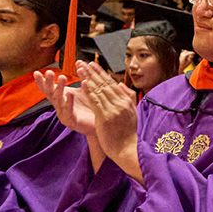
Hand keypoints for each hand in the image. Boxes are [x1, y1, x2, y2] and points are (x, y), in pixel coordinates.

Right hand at [35, 70, 97, 136]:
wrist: (100, 124)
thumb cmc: (91, 106)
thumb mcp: (85, 89)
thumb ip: (82, 77)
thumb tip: (79, 62)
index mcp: (61, 97)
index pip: (49, 88)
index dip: (42, 81)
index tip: (36, 72)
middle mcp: (60, 106)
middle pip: (51, 93)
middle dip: (49, 83)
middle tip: (49, 72)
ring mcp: (64, 114)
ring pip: (59, 101)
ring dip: (60, 89)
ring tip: (62, 77)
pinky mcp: (71, 122)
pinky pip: (69, 111)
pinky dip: (70, 102)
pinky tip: (71, 94)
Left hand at [79, 62, 141, 182]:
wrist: (127, 149)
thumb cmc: (128, 133)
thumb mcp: (132, 112)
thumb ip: (128, 97)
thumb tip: (119, 84)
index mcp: (126, 101)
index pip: (111, 83)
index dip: (100, 73)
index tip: (92, 65)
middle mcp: (120, 103)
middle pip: (104, 84)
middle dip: (93, 72)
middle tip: (83, 62)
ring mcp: (113, 109)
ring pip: (99, 90)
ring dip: (88, 78)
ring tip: (80, 69)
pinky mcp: (105, 117)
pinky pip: (96, 101)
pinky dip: (89, 91)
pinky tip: (83, 83)